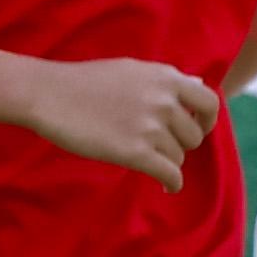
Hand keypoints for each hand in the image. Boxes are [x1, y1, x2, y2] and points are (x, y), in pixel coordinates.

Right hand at [12, 55, 224, 182]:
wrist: (48, 94)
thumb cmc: (84, 82)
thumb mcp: (131, 70)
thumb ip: (164, 81)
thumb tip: (196, 86)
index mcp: (165, 77)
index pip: (209, 102)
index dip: (206, 120)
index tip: (196, 128)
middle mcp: (164, 101)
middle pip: (194, 135)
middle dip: (179, 144)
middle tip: (160, 147)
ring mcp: (150, 127)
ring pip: (179, 156)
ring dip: (166, 161)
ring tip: (148, 160)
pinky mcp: (135, 152)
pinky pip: (170, 174)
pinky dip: (172, 184)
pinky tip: (165, 187)